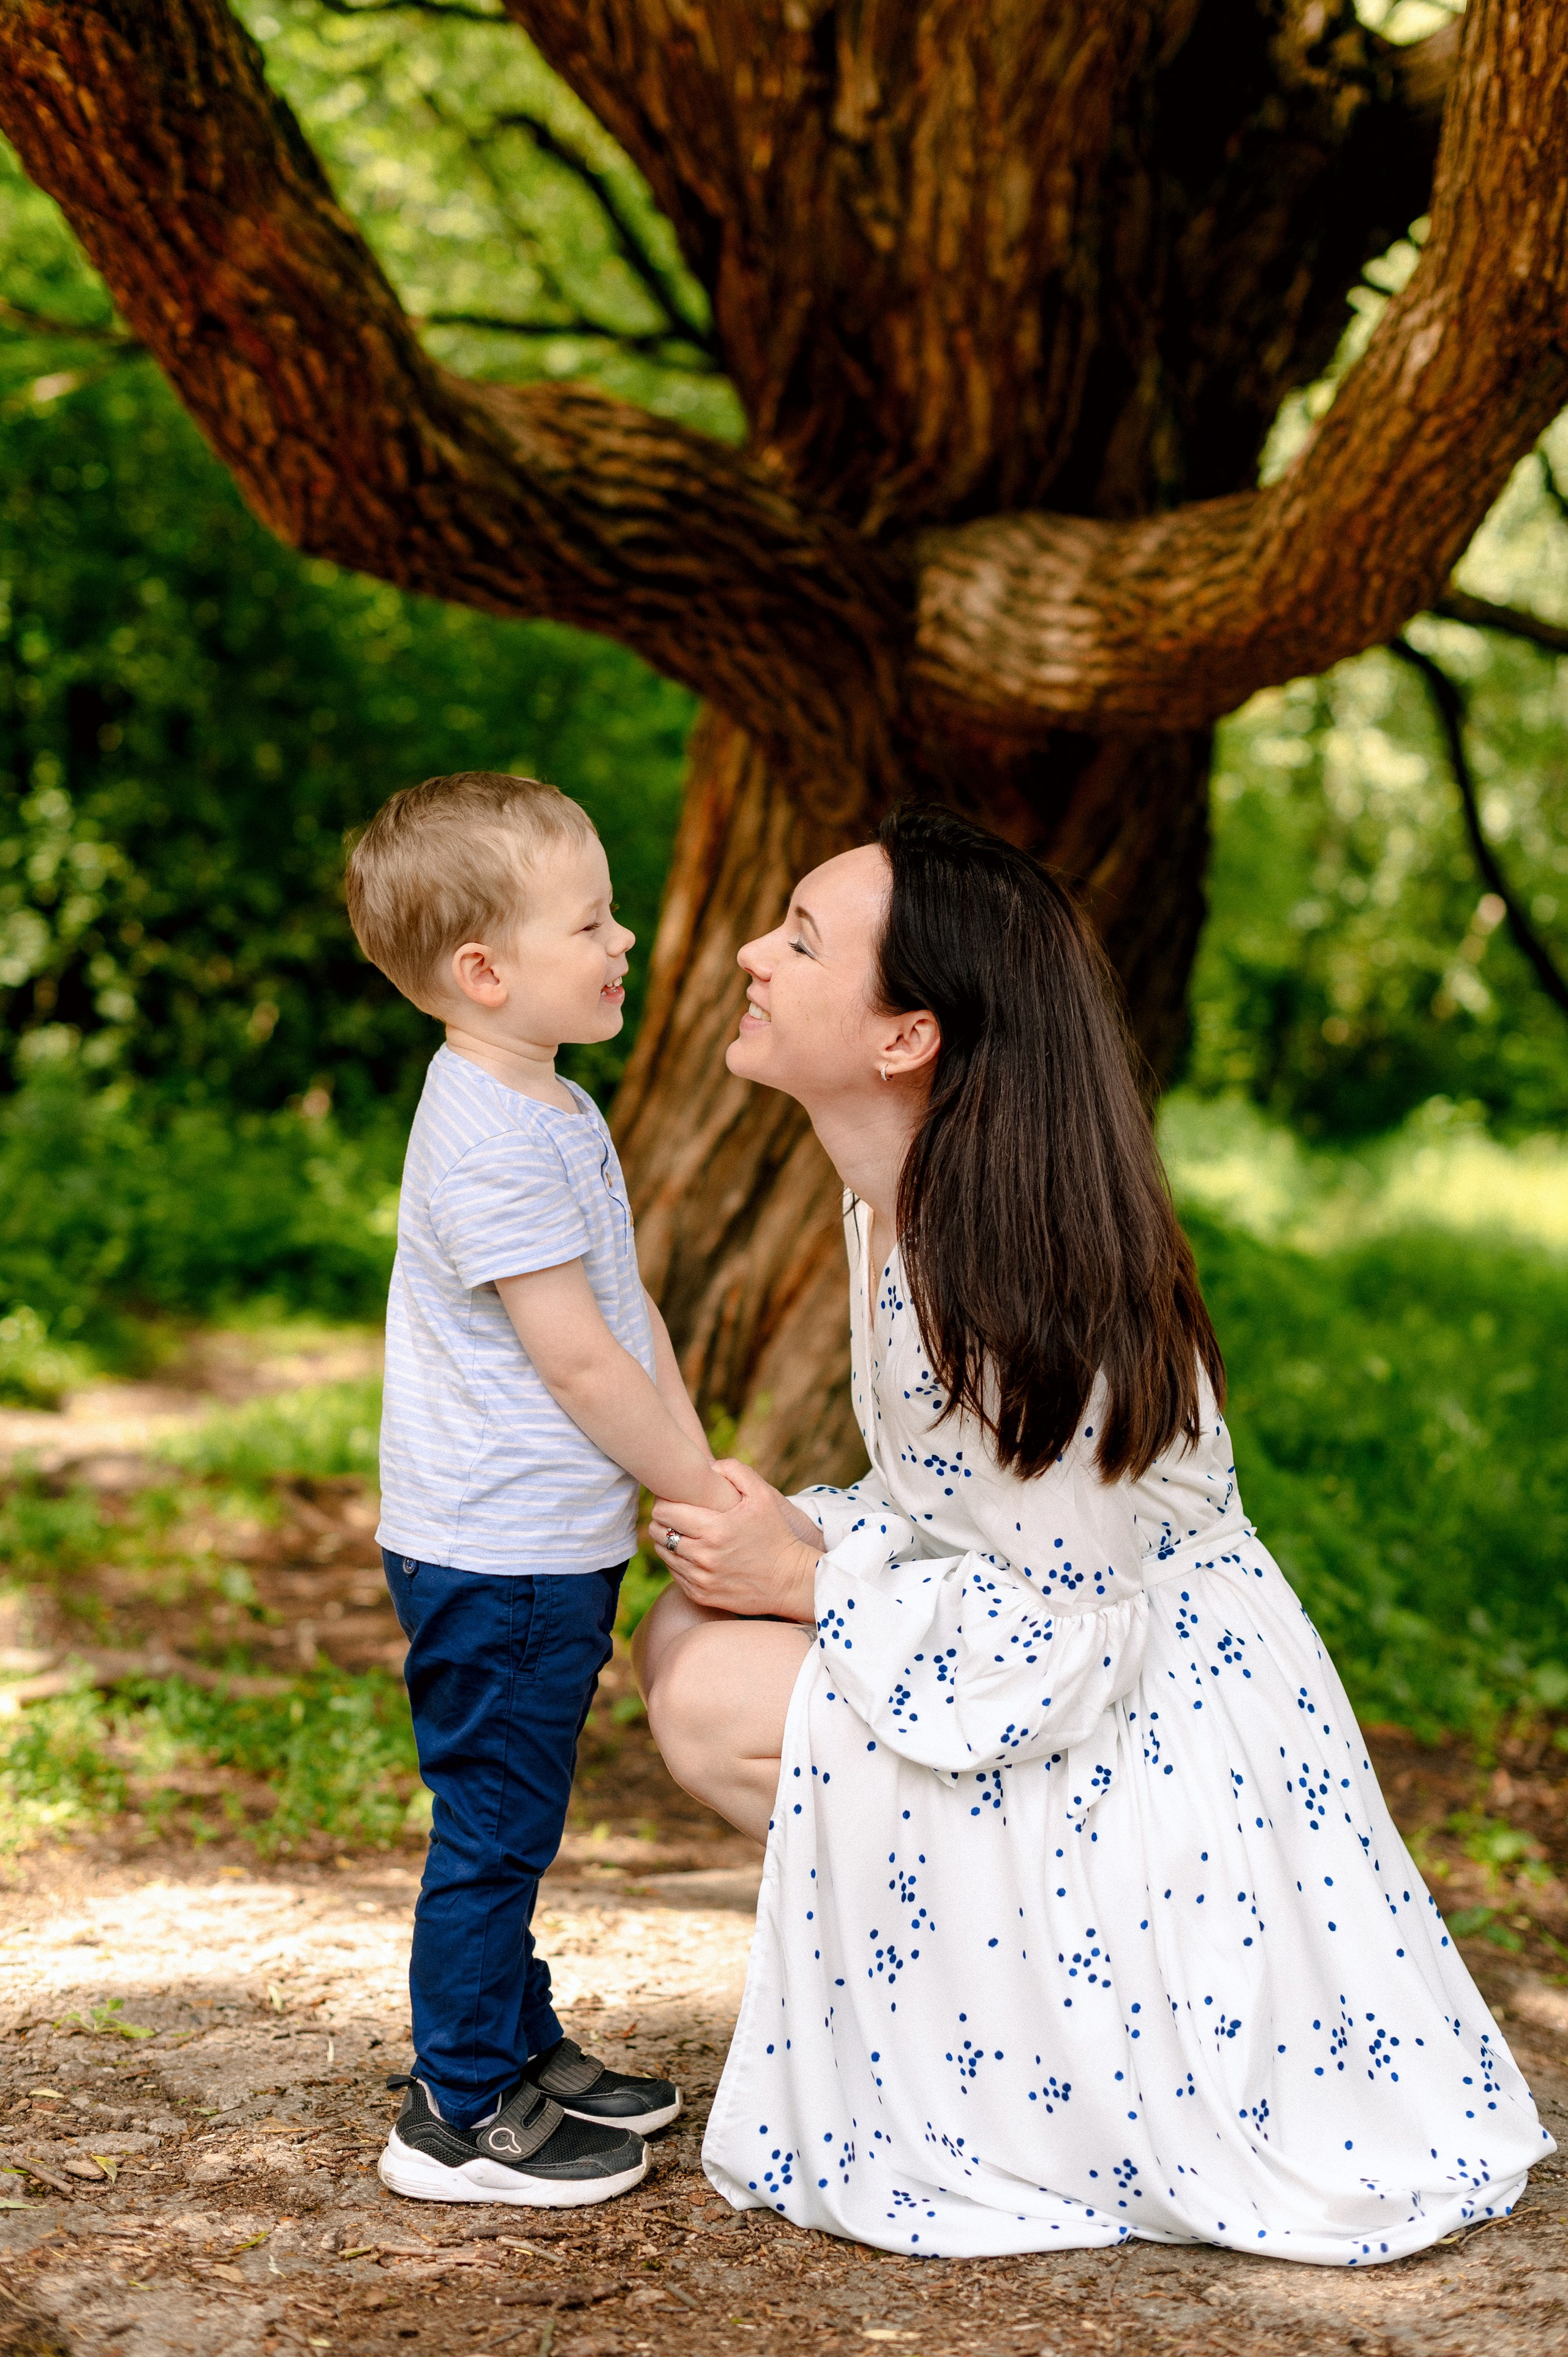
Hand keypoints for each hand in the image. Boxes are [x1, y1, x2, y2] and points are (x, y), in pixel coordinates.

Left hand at [649, 1460, 822, 1622]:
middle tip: (675, 1514)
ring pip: (663, 1554)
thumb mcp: (763, 1496)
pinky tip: (692, 1552)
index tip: (673, 1498)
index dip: (663, 1501)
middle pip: (657, 1533)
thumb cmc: (776, 1534)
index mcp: (715, 1529)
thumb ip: (734, 1471)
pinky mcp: (701, 1595)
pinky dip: (677, 1561)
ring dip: (668, 1540)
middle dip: (662, 1520)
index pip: (664, 1512)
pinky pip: (674, 1574)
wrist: (790, 1581)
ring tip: (683, 1532)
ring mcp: (701, 1579)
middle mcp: (703, 1557)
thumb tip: (706, 1465)